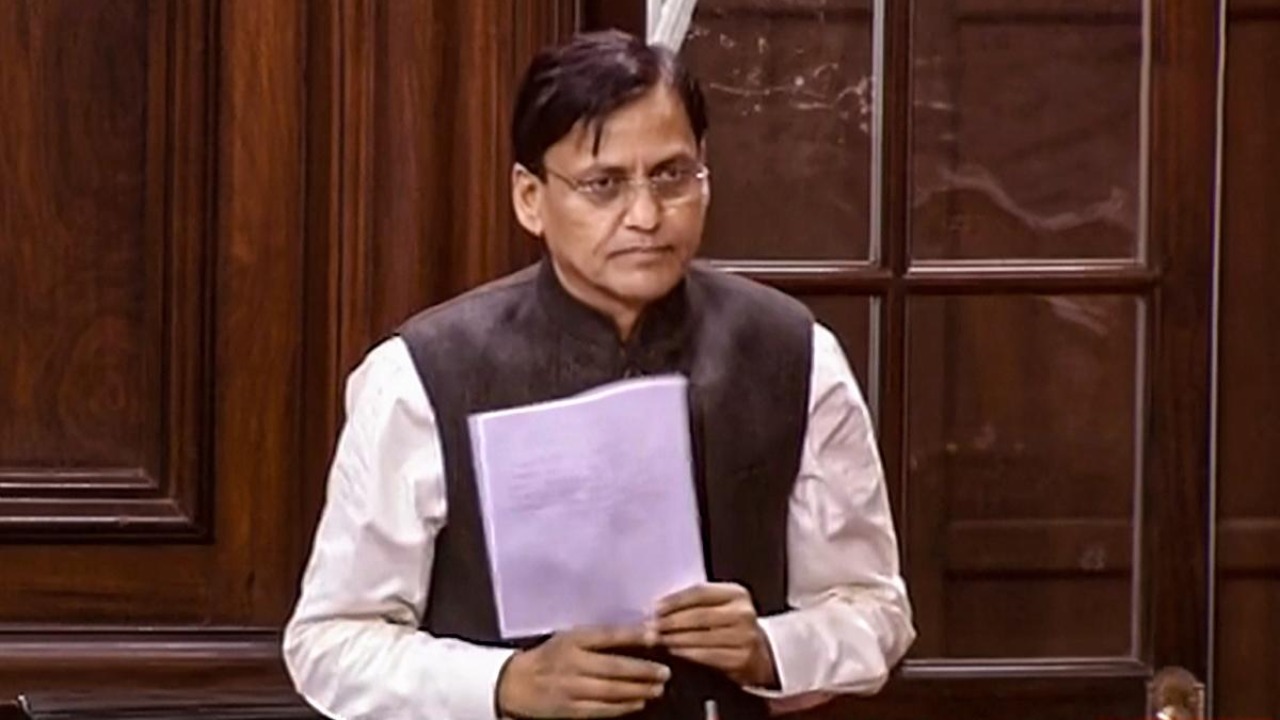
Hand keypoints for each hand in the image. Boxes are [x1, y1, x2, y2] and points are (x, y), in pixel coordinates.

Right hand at [496, 625, 669, 718]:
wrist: (515, 683)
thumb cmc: (550, 656)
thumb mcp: (569, 638)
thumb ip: (598, 637)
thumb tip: (639, 632)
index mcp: (572, 640)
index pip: (607, 635)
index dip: (632, 635)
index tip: (655, 635)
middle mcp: (572, 663)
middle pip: (613, 667)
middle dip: (643, 670)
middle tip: (665, 672)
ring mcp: (570, 688)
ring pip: (610, 691)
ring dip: (638, 690)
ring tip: (658, 688)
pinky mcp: (569, 709)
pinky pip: (601, 710)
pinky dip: (622, 707)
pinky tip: (638, 702)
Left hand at [652, 583, 777, 687]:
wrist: (760, 653)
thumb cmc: (732, 627)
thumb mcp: (721, 606)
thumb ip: (695, 603)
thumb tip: (658, 608)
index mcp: (736, 593)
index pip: (700, 592)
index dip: (675, 600)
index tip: (656, 607)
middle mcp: (743, 613)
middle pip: (698, 615)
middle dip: (670, 622)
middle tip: (651, 627)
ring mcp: (744, 637)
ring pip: (700, 636)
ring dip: (674, 639)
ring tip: (657, 639)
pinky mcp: (741, 658)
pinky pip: (707, 655)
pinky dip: (687, 653)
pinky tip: (674, 650)